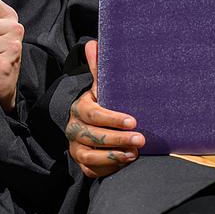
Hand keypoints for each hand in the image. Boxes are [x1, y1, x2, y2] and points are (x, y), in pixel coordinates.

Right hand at [67, 41, 145, 178]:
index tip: (133, 121)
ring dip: (113, 156)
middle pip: (93, 136)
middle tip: (140, 139)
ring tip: (134, 153)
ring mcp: (76, 147)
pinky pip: (91, 169)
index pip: (94, 114)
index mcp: (80, 108)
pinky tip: (124, 163)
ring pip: (90, 155)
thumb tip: (92, 43)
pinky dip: (107, 168)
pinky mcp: (82, 163)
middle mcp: (74, 129)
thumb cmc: (102, 103)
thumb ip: (98, 68)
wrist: (91, 126)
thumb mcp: (101, 87)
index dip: (113, 118)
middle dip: (118, 139)